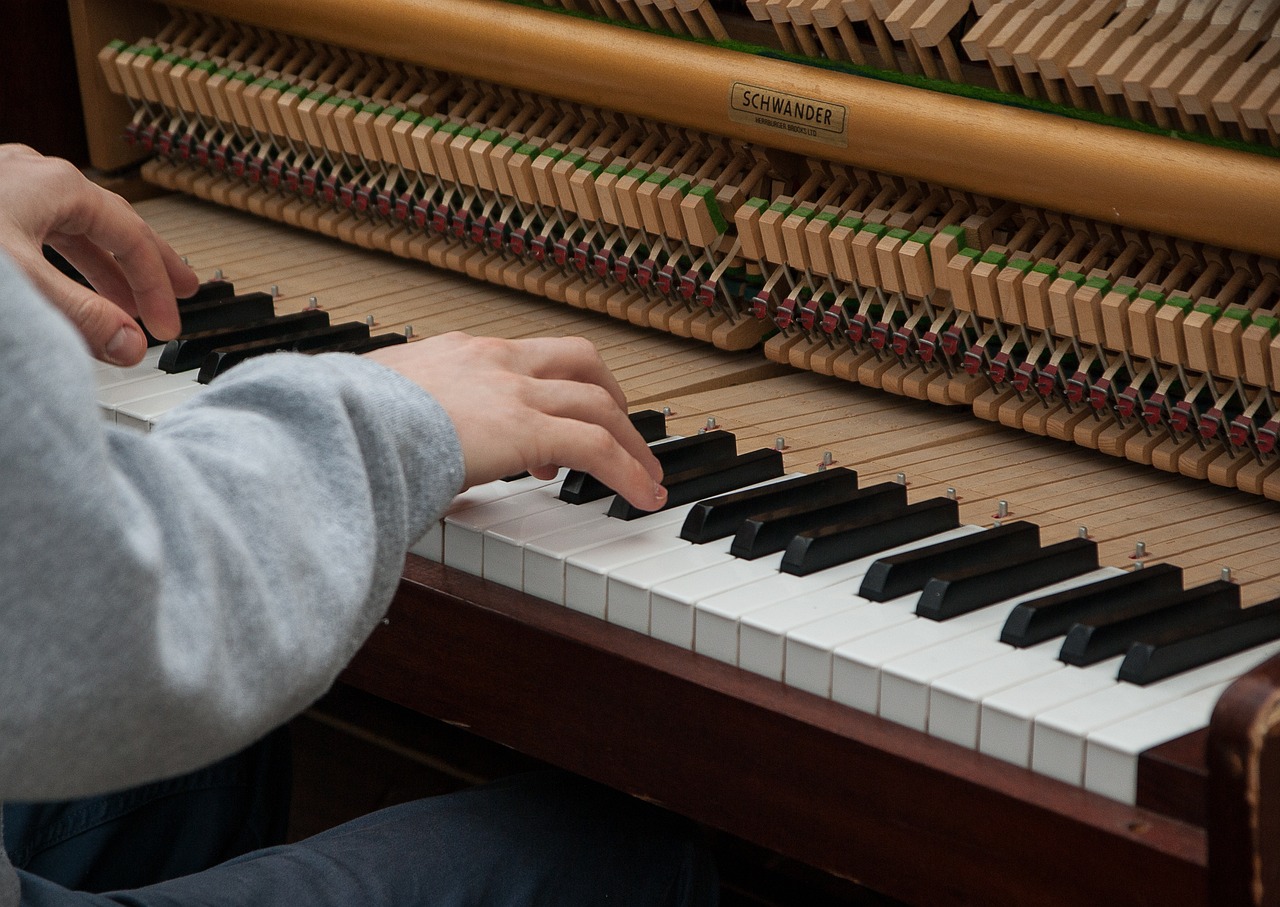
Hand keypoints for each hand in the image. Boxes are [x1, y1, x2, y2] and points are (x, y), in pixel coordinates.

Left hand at [0, 145, 197, 364]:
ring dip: (105, 266)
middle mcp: (37, 178)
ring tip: (124, 300)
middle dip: (148, 266)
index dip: (156, 289)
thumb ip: (79, 314)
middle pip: (112, 226)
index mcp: (58, 186)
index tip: (167, 328)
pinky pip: (44, 228)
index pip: (132, 241)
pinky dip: (68, 258)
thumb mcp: (21, 281)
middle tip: (182, 292)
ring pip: (75, 227)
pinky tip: (66, 275)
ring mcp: (9, 186)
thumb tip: (130, 345)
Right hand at [369, 333, 666, 511]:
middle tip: (624, 434)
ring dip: (633, 441)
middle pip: (580, 362)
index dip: (551, 391)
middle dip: (611, 397)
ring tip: (649, 477)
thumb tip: (391, 456)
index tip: (551, 437)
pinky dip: (628, 471)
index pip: (525, 359)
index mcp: (458, 353)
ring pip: (599, 404)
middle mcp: (493, 361)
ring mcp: (513, 391)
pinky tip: (643, 497)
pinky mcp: (526, 428)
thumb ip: (399, 425)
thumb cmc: (341, 423)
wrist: (337, 422)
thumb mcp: (375, 411)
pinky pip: (597, 447)